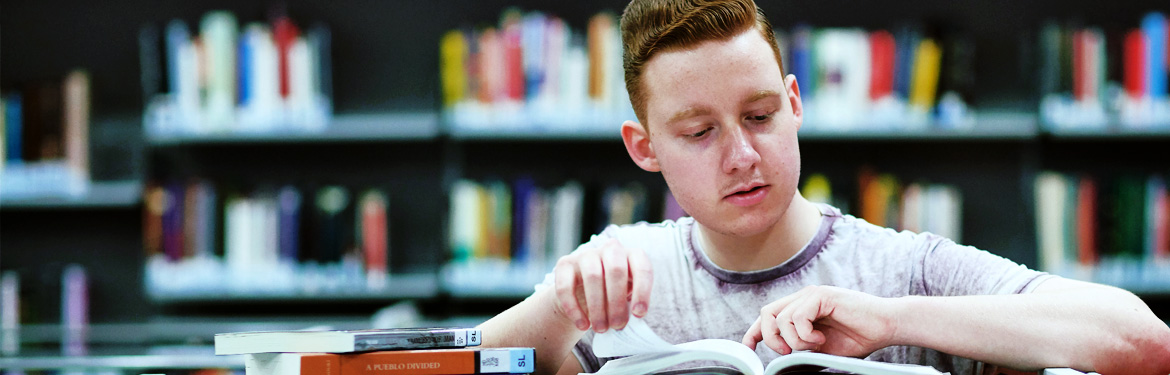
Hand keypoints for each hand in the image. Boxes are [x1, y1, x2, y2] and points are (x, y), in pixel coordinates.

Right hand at [552, 238, 653, 332]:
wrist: (583, 292)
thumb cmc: (613, 295)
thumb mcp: (628, 296)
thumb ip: (631, 305)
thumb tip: (630, 322)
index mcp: (632, 256)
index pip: (642, 268)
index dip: (642, 291)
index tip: (638, 314)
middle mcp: (610, 250)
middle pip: (616, 270)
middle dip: (617, 301)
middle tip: (617, 325)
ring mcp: (586, 254)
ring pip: (592, 276)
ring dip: (597, 307)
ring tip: (601, 328)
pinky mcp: (565, 264)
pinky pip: (567, 286)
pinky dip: (574, 309)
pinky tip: (583, 325)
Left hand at [741, 285, 895, 357]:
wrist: (886, 327)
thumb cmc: (859, 337)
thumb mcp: (820, 348)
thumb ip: (800, 347)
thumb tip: (779, 357)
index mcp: (800, 309)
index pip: (768, 317)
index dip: (754, 332)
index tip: (748, 349)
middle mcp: (802, 298)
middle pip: (767, 314)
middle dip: (771, 338)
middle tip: (788, 352)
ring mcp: (811, 294)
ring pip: (781, 318)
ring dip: (795, 340)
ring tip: (815, 345)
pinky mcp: (821, 295)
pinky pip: (798, 317)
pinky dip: (806, 334)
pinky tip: (821, 338)